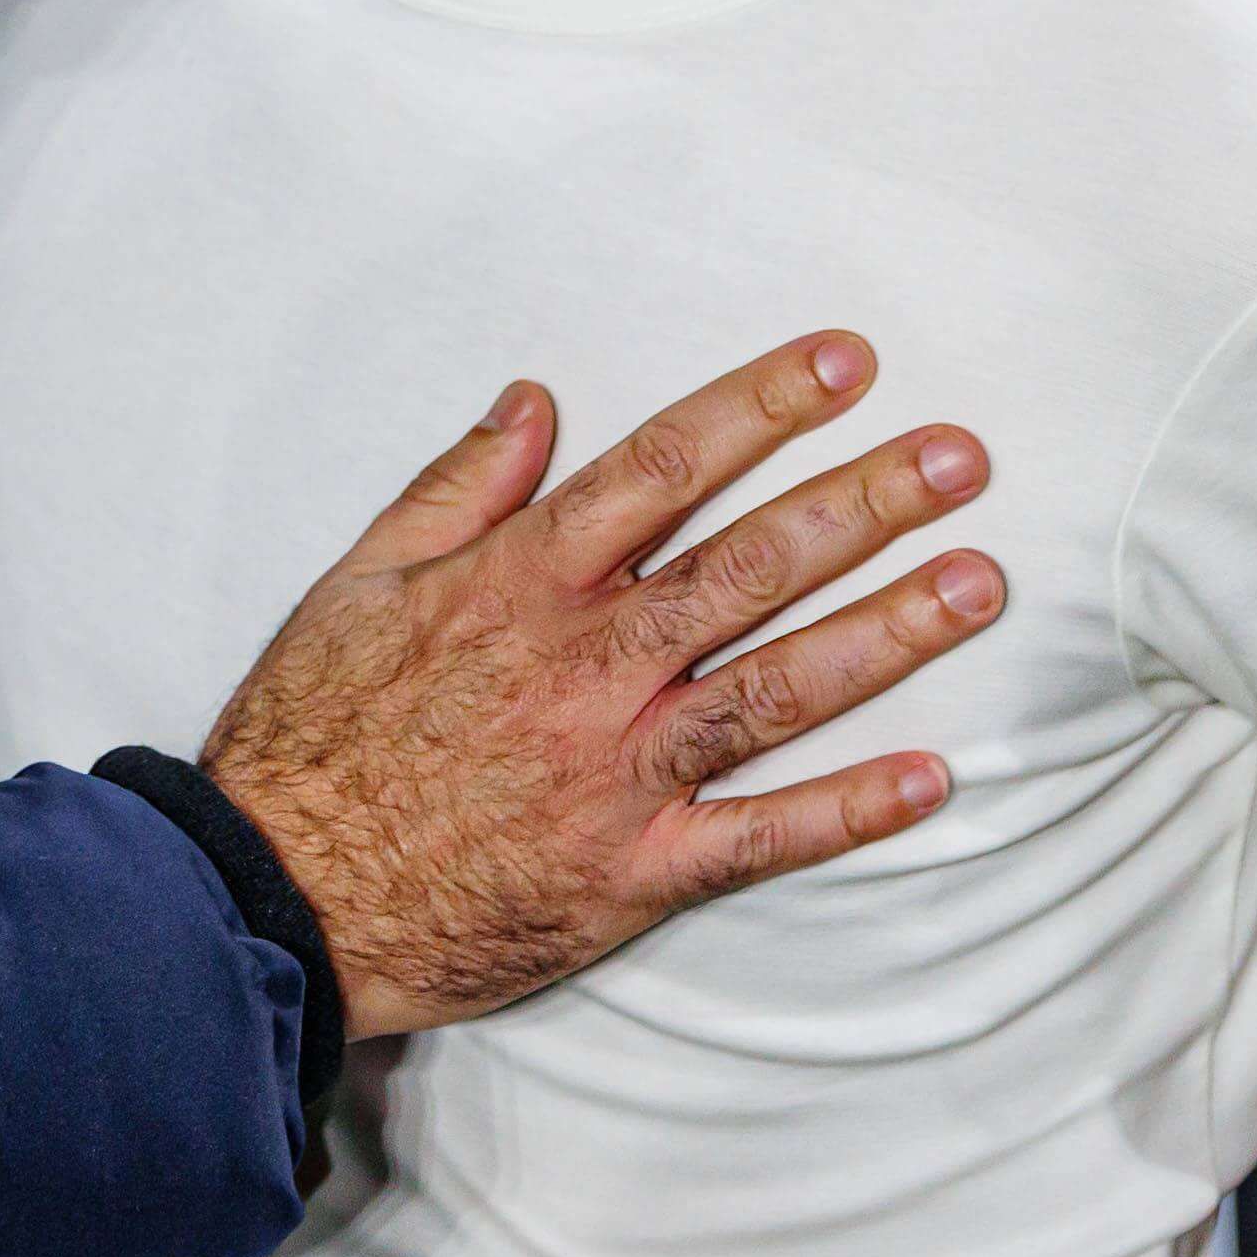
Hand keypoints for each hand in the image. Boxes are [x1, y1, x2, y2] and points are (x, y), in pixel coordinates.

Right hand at [195, 334, 1000, 1041]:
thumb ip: (456, 487)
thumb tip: (535, 400)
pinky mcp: (629, 874)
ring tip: (979, 583)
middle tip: (961, 457)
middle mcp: (584, 665)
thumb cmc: (311, 732)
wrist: (278, 892)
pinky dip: (845, 813)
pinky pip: (755, 839)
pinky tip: (933, 778)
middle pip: (747, 565)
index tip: (844, 364)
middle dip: (862, 502)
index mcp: (519, 582)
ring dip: (885, 633)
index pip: (663, 469)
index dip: (760, 408)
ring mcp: (615, 771)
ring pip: (774, 689)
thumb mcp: (358, 578)